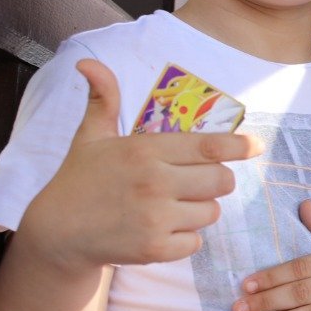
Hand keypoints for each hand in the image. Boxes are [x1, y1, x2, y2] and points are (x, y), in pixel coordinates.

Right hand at [21, 59, 261, 270]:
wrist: (55, 233)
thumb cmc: (80, 179)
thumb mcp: (91, 136)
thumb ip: (103, 99)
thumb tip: (88, 61)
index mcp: (144, 151)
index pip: (208, 147)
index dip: (238, 146)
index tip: (255, 145)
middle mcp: (154, 183)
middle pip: (222, 181)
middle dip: (216, 180)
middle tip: (194, 182)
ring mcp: (155, 218)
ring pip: (211, 212)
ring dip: (199, 210)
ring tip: (169, 206)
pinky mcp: (154, 249)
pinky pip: (196, 243)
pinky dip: (184, 239)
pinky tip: (160, 230)